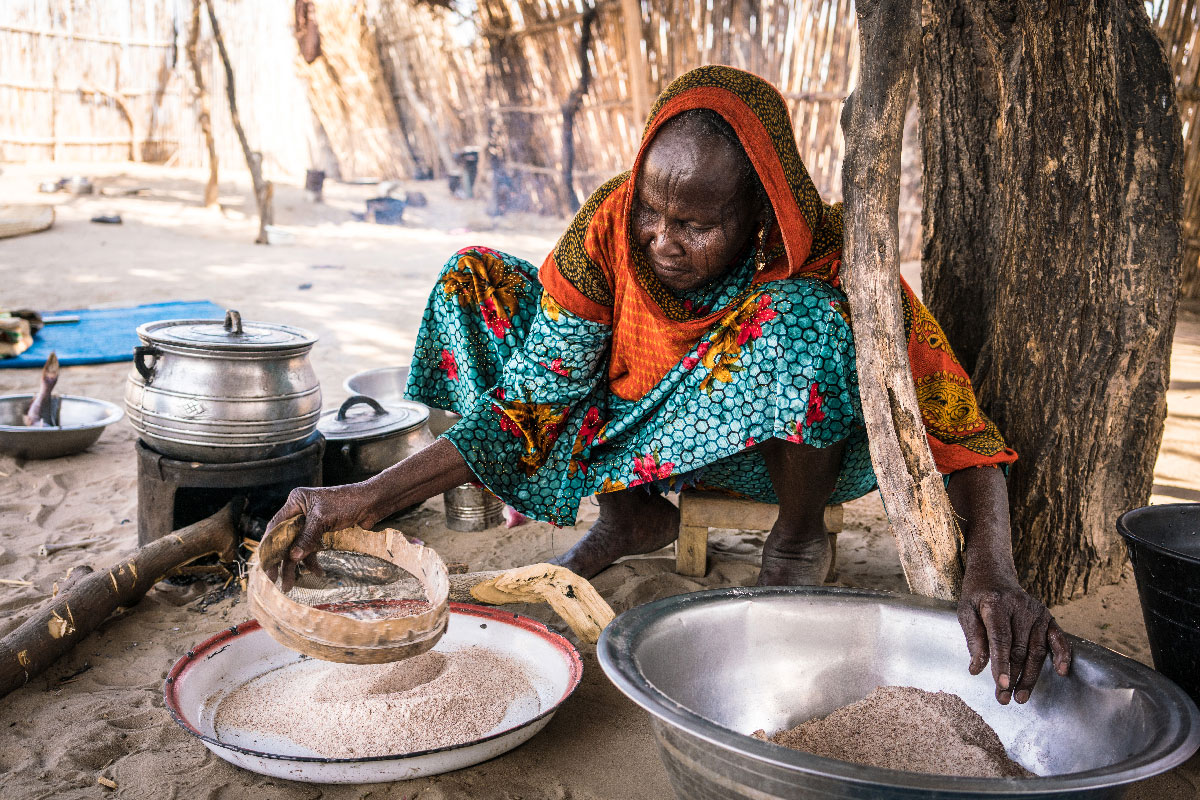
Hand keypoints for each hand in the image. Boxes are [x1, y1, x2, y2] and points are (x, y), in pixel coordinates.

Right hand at [263, 483, 380, 591]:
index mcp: (296, 502)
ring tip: (292, 584)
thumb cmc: (348, 503)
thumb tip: (292, 558)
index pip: (275, 526)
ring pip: (297, 546)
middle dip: (282, 560)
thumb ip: (306, 538)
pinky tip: (317, 572)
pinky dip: (312, 560)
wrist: (372, 503)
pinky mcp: (322, 531)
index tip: (266, 566)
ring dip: (296, 565)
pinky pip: (311, 548)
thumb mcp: (323, 520)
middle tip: (276, 580)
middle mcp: (300, 511)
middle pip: (285, 539)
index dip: (269, 547)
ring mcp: (311, 522)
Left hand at [958, 561, 1071, 704]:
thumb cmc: (977, 597)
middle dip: (1013, 677)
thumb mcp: (965, 612)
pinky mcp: (1047, 616)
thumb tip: (976, 669)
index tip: (1002, 685)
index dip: (1001, 663)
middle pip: (1019, 649)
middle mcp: (1020, 607)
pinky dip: (1062, 654)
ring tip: (1020, 697)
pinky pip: (1057, 638)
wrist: (994, 575)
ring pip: (1036, 650)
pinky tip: (1062, 671)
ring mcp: (1036, 611)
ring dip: (1030, 676)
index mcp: (996, 604)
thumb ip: (973, 640)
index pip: (1000, 639)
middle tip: (1004, 698)